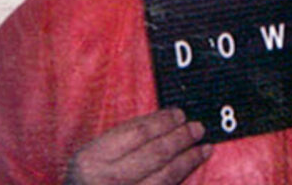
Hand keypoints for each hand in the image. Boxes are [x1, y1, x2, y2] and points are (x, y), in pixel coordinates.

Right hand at [65, 108, 211, 183]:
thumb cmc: (88, 180)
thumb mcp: (94, 155)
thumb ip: (124, 138)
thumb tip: (166, 119)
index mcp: (92, 159)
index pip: (137, 133)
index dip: (163, 121)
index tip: (180, 114)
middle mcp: (105, 181)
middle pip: (154, 154)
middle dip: (181, 139)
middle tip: (198, 128)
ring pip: (164, 177)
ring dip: (188, 160)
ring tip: (203, 147)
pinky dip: (180, 179)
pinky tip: (191, 169)